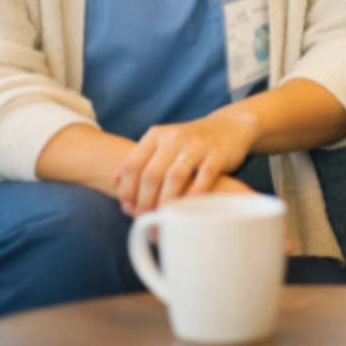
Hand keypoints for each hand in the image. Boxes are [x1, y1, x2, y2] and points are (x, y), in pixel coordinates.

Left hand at [115, 107, 258, 214]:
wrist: (230, 126)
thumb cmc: (191, 142)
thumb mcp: (163, 142)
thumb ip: (141, 159)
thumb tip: (114, 182)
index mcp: (155, 135)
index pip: (131, 165)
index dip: (126, 190)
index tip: (127, 208)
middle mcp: (174, 138)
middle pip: (151, 175)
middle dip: (144, 203)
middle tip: (144, 220)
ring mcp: (197, 145)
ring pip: (174, 178)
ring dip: (165, 203)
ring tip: (162, 220)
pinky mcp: (217, 155)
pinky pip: (203, 179)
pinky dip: (193, 197)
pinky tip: (188, 210)